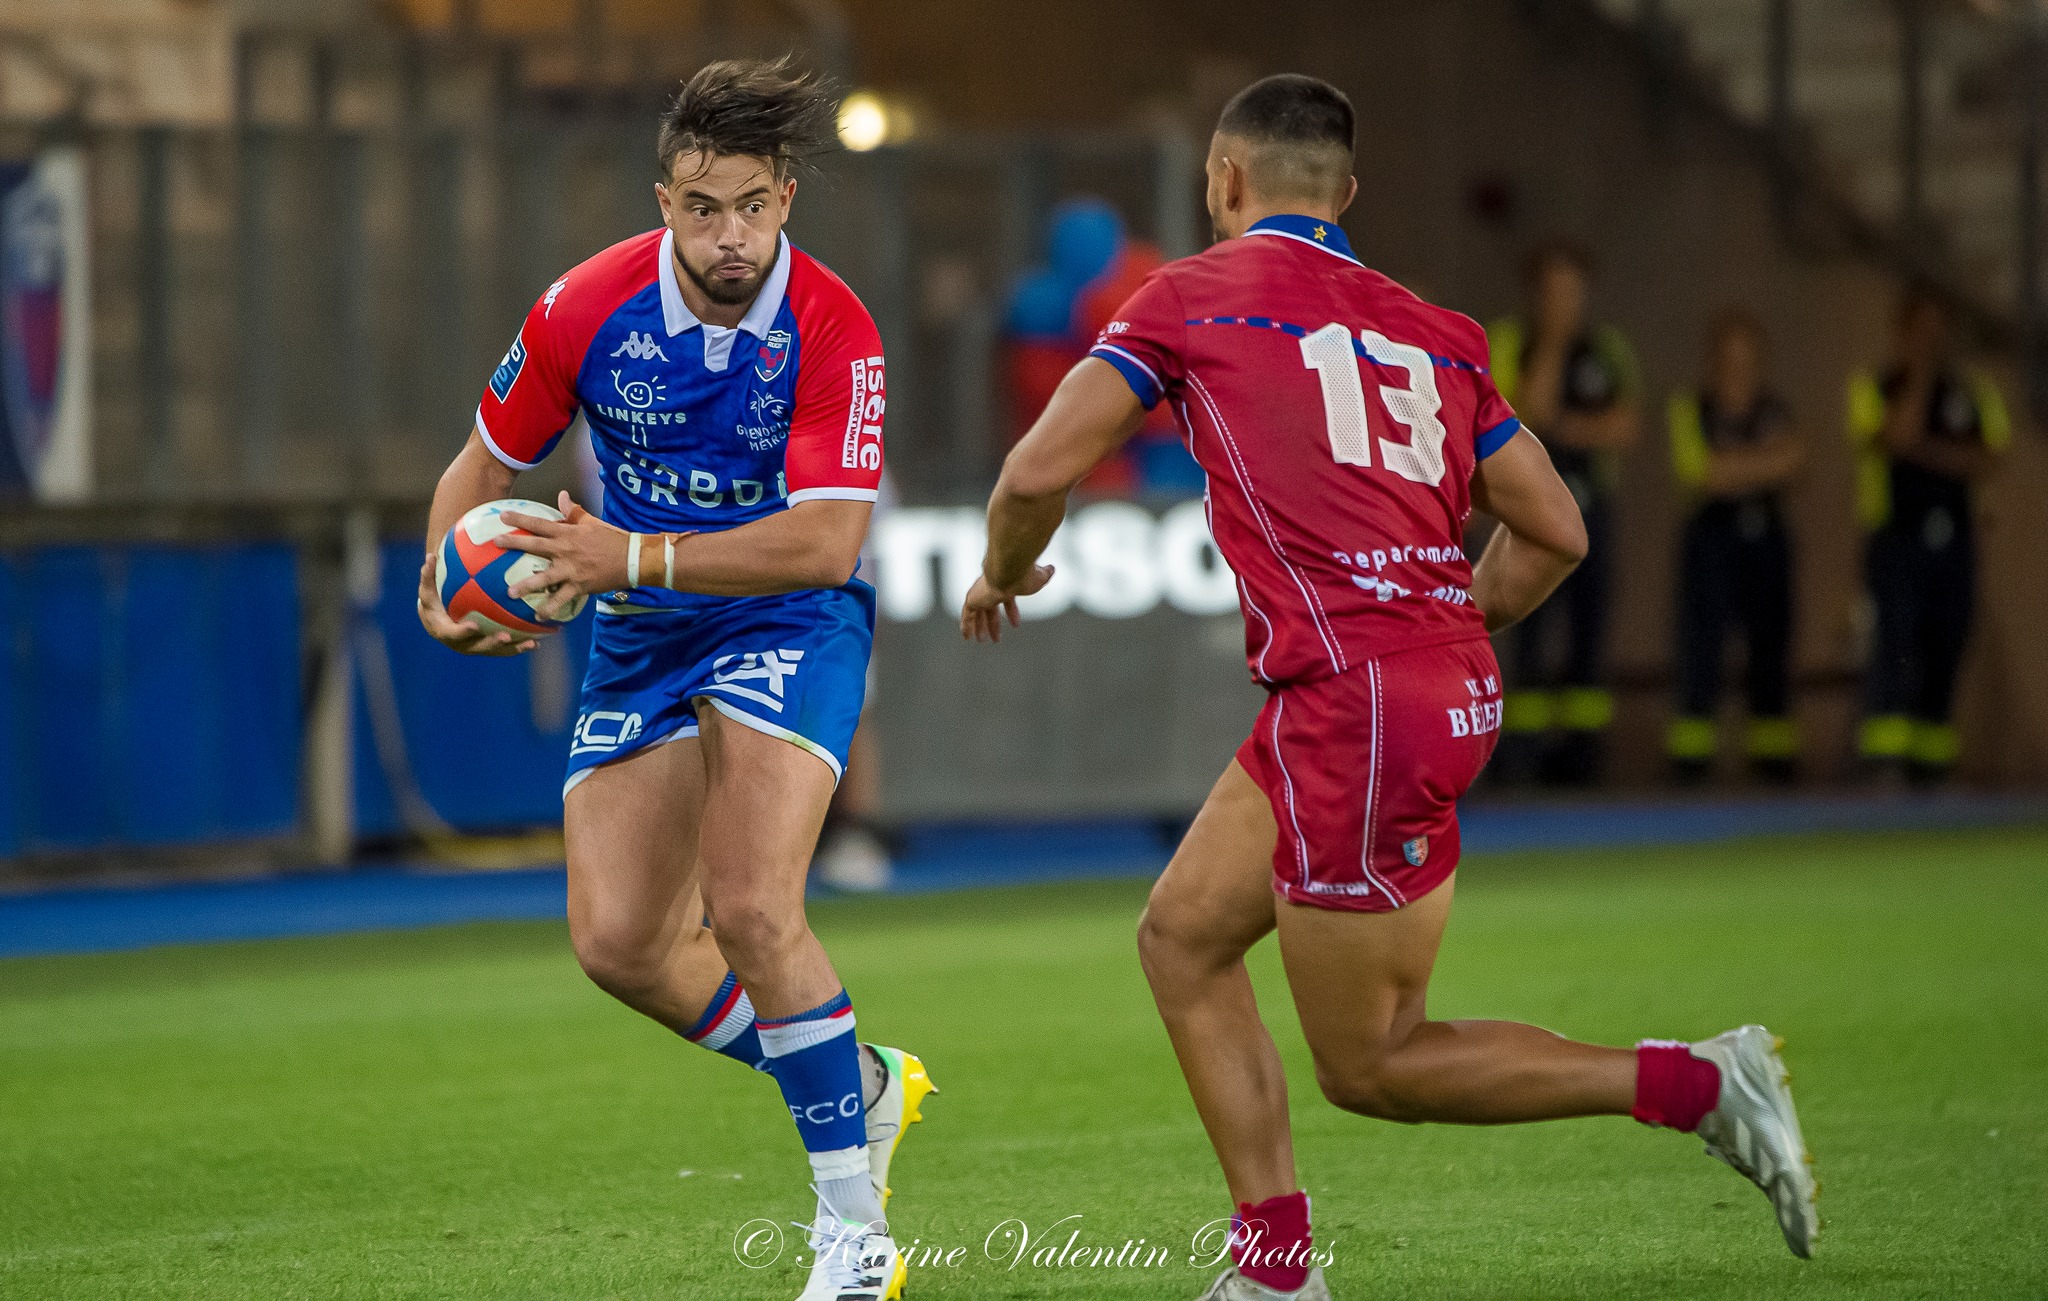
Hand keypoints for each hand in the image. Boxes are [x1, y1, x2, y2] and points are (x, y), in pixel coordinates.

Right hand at [416, 553, 536, 655]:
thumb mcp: (427, 590)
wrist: (438, 621)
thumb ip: (428, 576)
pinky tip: (538, 640)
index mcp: (445, 632)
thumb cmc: (433, 602)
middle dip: (493, 643)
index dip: (463, 632)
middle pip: (478, 647)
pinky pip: (506, 648)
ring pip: (497, 651)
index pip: (453, 634)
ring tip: (532, 643)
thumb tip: (430, 556)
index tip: (473, 626)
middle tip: (506, 636)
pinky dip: (521, 645)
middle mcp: (462, 644)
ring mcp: (476, 647)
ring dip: (514, 648)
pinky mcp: (489, 648)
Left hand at [498, 490, 628, 619]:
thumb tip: (562, 496)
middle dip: (514, 543)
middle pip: (534, 545)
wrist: (632, 558)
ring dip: (526, 586)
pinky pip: (561, 599)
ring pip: (544, 578)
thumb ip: (574, 512)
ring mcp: (571, 570)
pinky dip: (550, 608)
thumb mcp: (592, 522)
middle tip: (495, 543)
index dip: (520, 519)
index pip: (539, 523)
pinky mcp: (579, 586)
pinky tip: (538, 616)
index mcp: (568, 534)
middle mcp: (565, 551)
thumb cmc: (612, 539)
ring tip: (511, 593)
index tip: (502, 516)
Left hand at [960, 564, 1053, 642]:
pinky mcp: (973, 599)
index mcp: (1006, 581)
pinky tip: (966, 637)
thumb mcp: (1039, 577)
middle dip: (994, 623)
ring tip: (982, 641)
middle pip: (990, 608)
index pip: (1007, 599)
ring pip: (977, 613)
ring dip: (980, 627)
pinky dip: (966, 626)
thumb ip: (1045, 573)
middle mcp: (991, 586)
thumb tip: (1051, 569)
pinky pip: (967, 615)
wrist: (1011, 569)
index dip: (1012, 612)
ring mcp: (980, 592)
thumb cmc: (1026, 574)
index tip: (1016, 624)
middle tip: (996, 638)